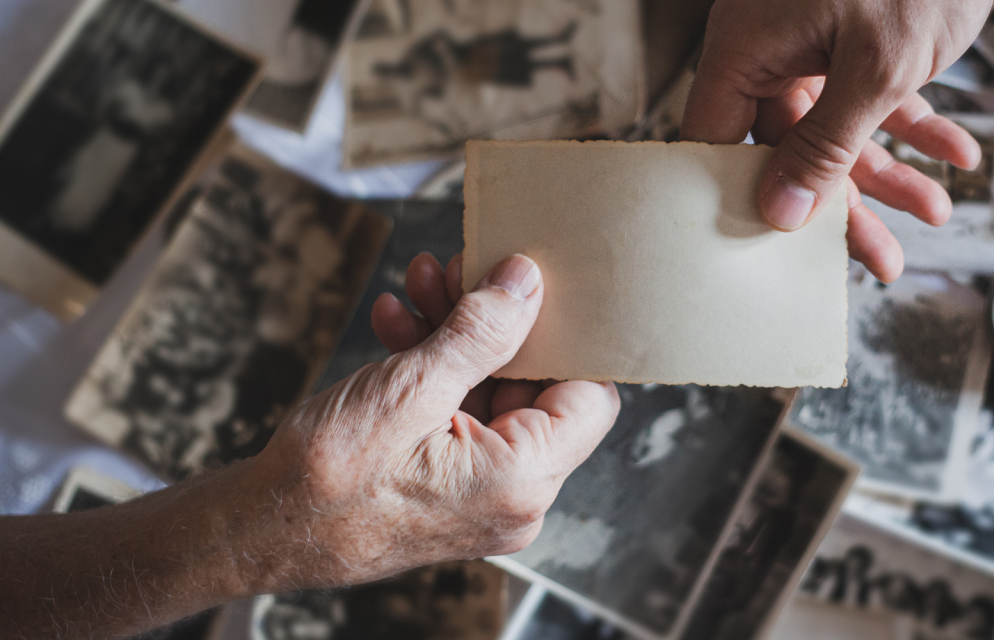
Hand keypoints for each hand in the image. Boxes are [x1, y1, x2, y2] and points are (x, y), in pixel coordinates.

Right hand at [249, 252, 619, 588]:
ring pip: (493, 393)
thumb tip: (527, 284)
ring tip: (420, 283)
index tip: (532, 287)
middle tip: (459, 271)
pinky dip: (436, 369)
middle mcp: (514, 496)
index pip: (590, 397)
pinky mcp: (451, 484)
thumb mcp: (410, 387)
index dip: (567, 336)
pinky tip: (397, 323)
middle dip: (496, 323)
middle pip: (536, 388)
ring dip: (458, 334)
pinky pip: (462, 415)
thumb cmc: (326, 480)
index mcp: (522, 481)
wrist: (260, 529)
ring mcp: (483, 493)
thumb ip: (482, 332)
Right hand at [682, 0, 991, 281]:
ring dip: (893, 170)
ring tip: (937, 210)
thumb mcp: (875, 70)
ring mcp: (818, 45)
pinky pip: (878, 97)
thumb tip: (780, 213)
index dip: (738, 198)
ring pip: (841, 129)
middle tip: (881, 260)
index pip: (715, 141)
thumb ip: (826, 144)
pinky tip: (958, 152)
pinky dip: (918, 124)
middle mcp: (775, 51)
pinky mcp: (862, 40)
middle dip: (846, 203)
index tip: (771, 253)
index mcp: (750, 50)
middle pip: (789, 149)